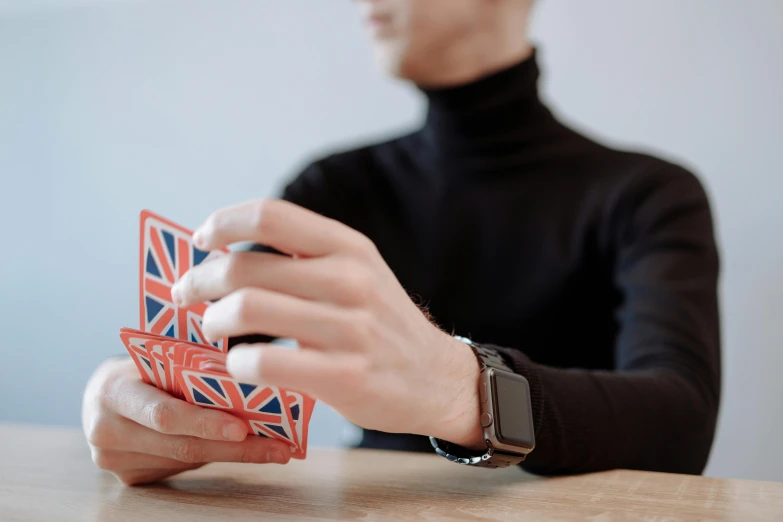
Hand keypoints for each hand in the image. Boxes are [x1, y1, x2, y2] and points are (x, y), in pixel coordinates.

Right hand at [82, 357, 291, 485]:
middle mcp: (106, 430)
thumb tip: (252, 377)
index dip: (205, 423)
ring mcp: (114, 459)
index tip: (243, 429)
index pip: (164, 414)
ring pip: (185, 460)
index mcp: (113, 391)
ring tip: (274, 448)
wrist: (103, 393)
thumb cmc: (142, 366)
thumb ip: (190, 365)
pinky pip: (179, 468)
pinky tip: (242, 450)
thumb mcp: (158, 355)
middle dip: (234, 448)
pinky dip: (213, 457)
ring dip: (232, 455)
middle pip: (181, 446)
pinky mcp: (127, 476)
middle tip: (277, 448)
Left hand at [171, 199, 483, 447]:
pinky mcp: (344, 376)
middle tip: (187, 294)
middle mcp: (350, 280)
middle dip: (199, 280)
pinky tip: (239, 365)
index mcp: (349, 247)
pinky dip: (237, 363)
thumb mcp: (358, 272)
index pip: (270, 215)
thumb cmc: (381, 323)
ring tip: (212, 328)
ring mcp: (349, 329)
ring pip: (248, 310)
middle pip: (246, 266)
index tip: (200, 239)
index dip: (222, 223)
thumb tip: (227, 251)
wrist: (434, 377)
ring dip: (214, 320)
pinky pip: (264, 362)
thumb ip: (305, 257)